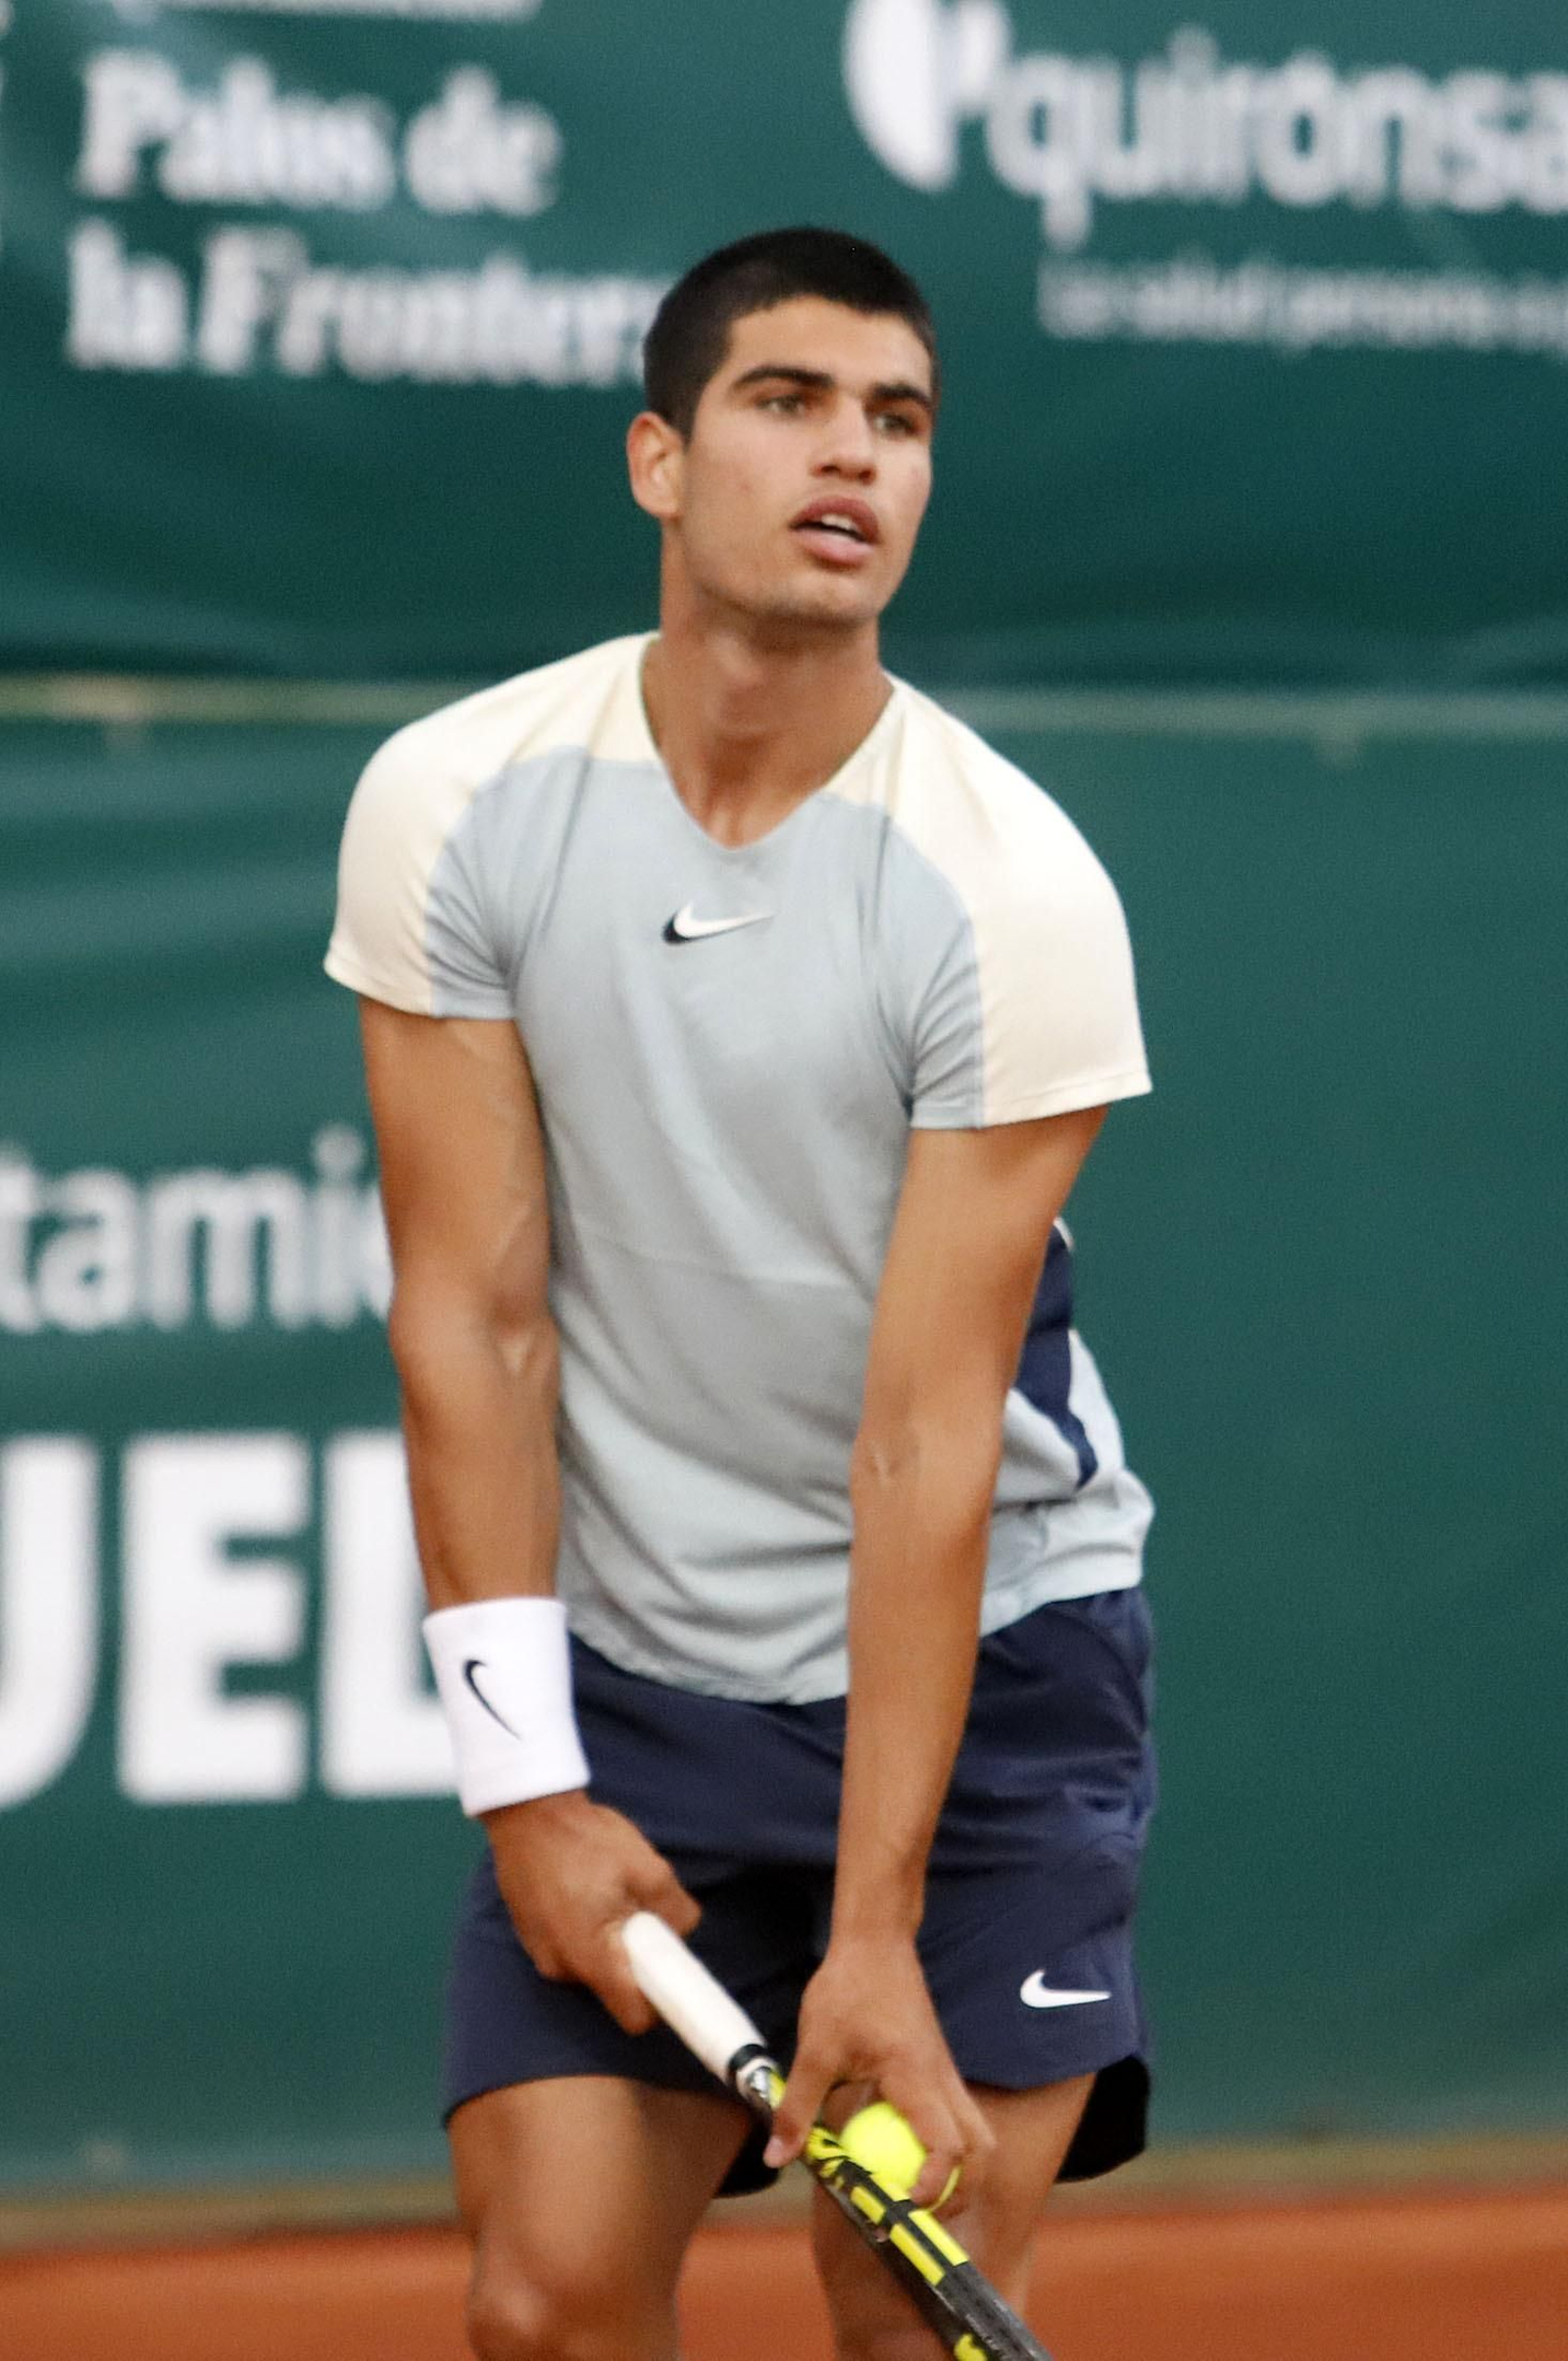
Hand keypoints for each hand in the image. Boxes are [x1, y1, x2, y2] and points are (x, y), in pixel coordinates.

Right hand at [484, 1791, 698, 2033]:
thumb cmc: (588, 1840)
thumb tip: (683, 1930)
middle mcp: (562, 1968)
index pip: (634, 2018)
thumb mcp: (648, 1868)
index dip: (659, 2002)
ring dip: (607, 1941)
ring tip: (609, 1891)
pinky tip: (583, 1889)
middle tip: (640, 1914)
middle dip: (634, 1959)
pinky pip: (569, 1948)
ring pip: (591, 1965)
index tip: (669, 1973)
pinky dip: (584, 1929)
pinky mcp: (530, 1935)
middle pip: (614, 1988)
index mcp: (593, 1958)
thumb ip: (675, 1910)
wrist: (528, 1811)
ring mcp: (540, 1953)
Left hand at [764, 1932, 993, 2210]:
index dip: (934, 2185)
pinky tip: (903, 2151)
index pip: (947, 2144)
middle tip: (919, 2216)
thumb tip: (778, 2157)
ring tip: (917, 2195)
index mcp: (916, 2076)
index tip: (904, 2206)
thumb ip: (797, 2106)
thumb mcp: (814, 2049)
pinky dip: (945, 2146)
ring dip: (959, 2172)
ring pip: (976, 2134)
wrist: (876, 1941)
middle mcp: (942, 2079)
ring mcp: (946, 2074)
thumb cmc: (846, 1989)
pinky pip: (957, 2117)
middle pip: (981, 2150)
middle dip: (961, 2193)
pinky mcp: (939, 2068)